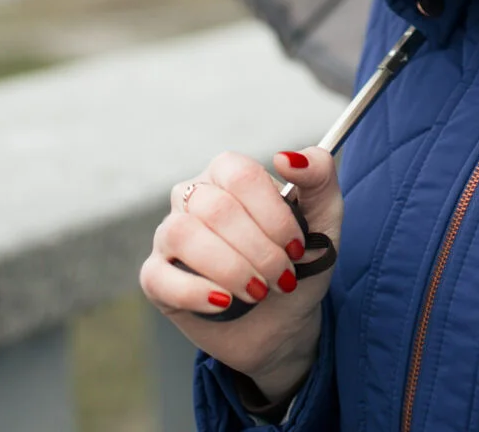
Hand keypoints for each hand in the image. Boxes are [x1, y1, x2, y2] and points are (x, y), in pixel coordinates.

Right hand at [139, 147, 340, 403]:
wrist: (284, 320)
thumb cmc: (299, 262)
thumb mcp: (323, 218)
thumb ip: (319, 174)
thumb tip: (286, 157)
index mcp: (227, 174)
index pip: (239, 175)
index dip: (272, 215)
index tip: (296, 247)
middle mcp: (192, 196)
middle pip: (215, 209)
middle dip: (259, 251)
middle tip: (284, 278)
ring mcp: (168, 235)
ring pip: (183, 235)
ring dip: (231, 269)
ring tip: (258, 292)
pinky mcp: (155, 277)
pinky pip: (158, 276)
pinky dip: (195, 292)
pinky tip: (224, 303)